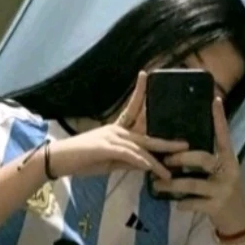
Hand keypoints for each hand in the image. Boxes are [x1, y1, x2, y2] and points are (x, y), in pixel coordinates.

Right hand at [48, 72, 185, 181]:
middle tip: (185, 143)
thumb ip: (126, 160)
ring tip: (171, 169)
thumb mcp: (107, 161)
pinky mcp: (107, 148)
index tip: (146, 75)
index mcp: (115, 129)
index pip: (133, 107)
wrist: (58, 159)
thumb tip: (144, 163)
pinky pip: (129, 155)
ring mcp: (112, 138)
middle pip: (146, 133)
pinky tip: (152, 168)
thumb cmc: (79, 160)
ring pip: (140, 148)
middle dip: (166, 140)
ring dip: (157, 160)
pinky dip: (141, 161)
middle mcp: (116, 130)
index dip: (140, 92)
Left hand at [153, 96, 244, 233]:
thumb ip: (207, 160)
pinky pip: (194, 203)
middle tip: (164, 158)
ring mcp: (222, 189)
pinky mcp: (216, 206)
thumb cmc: (223, 191)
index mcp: (229, 159)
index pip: (224, 135)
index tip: (214, 100)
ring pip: (193, 183)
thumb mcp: (221, 172)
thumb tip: (181, 147)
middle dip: (181, 158)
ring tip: (157, 185)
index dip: (219, 119)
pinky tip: (176, 204)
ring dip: (172, 184)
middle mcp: (228, 171)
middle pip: (203, 158)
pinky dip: (183, 203)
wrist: (238, 218)